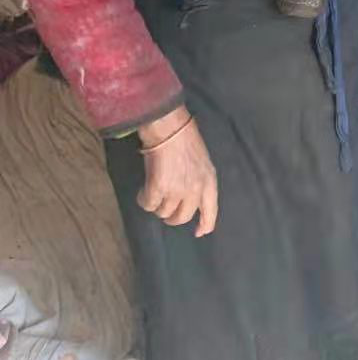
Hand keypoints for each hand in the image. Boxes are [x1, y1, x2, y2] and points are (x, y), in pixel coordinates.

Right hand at [136, 107, 218, 236]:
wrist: (169, 127)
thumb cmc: (185, 138)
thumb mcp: (201, 161)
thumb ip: (199, 180)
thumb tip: (191, 197)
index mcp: (209, 180)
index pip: (211, 209)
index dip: (206, 223)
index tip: (199, 232)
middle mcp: (195, 188)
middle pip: (182, 217)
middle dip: (172, 217)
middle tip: (165, 209)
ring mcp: (177, 190)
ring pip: (163, 212)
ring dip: (157, 205)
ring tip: (154, 191)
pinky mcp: (158, 188)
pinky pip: (149, 205)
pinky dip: (144, 200)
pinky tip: (143, 190)